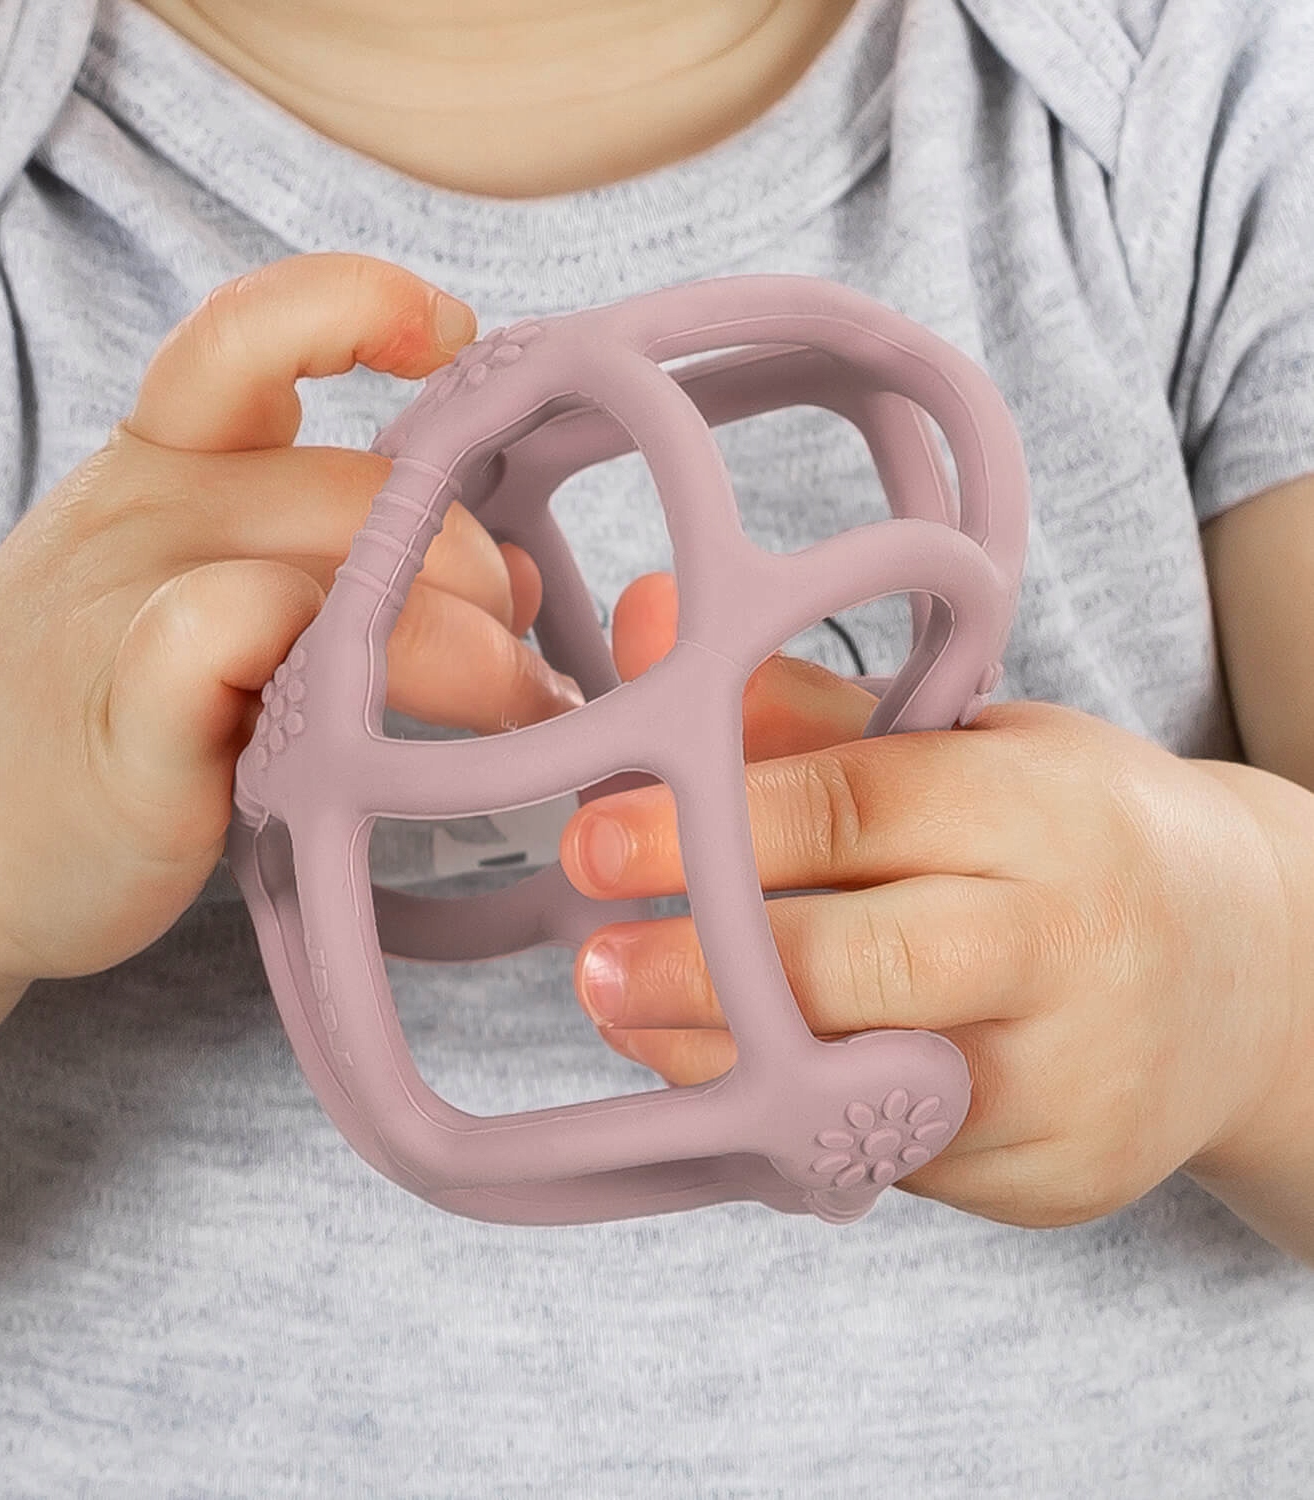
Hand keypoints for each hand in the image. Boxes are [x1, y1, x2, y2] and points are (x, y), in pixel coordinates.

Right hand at [0, 253, 579, 988]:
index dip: (360, 305)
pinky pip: (240, 643)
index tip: (452, 333)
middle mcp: (150, 512)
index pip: (252, 333)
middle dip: (478, 575)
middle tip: (525, 666)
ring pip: (338, 571)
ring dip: (465, 650)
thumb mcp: (200, 597)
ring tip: (515, 714)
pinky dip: (343, 684)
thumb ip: (337, 567)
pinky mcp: (134, 720)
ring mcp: (132, 607)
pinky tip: (386, 748)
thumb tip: (508, 576)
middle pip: (365, 495)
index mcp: (165, 464)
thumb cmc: (93, 715)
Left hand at [557, 573, 1299, 1227]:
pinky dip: (792, 1116)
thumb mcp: (968, 747)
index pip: (858, 807)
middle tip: (594, 960)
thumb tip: (645, 620)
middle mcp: (1062, 945)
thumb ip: (797, 706)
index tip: (596, 835)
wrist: (1252, 976)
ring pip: (856, 1082)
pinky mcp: (1047, 1176)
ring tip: (627, 1013)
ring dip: (719, 1055)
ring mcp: (1063, 1078)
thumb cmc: (1075, 837)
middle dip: (705, 968)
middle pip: (859, 963)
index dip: (713, 823)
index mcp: (1040, 807)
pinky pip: (885, 1156)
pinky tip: (730, 1076)